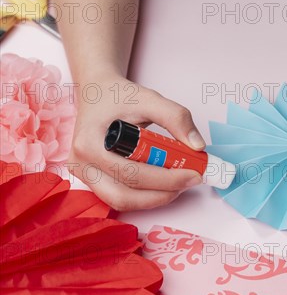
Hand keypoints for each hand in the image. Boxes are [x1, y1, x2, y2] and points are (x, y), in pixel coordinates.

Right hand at [68, 74, 205, 210]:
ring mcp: (84, 175)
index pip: (132, 173)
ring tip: (179, 182)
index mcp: (90, 144)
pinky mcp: (92, 180)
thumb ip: (176, 118)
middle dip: (163, 193)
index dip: (166, 179)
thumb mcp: (150, 99)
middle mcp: (81, 164)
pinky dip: (146, 194)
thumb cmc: (120, 96)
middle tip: (190, 181)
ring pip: (123, 201)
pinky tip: (164, 181)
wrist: (99, 93)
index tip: (194, 173)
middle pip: (125, 195)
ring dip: (155, 197)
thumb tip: (198, 146)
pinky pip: (121, 196)